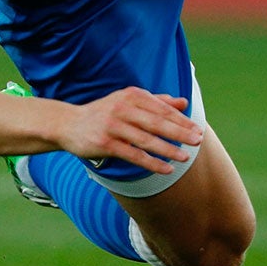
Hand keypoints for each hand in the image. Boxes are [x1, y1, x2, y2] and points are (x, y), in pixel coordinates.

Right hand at [58, 88, 201, 176]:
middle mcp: (122, 108)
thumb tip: (183, 103)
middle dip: (179, 132)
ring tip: (185, 158)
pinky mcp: (105, 143)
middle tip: (198, 140)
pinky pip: (133, 155)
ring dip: (168, 149)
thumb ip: (156, 101)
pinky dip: (151, 162)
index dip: (180, 120)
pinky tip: (166, 169)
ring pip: (146, 139)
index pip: (160, 108)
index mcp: (130, 96)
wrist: (68, 124)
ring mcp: (113, 125)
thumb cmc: (103, 113)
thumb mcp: (128, 101)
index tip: (197, 129)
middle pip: (156, 122)